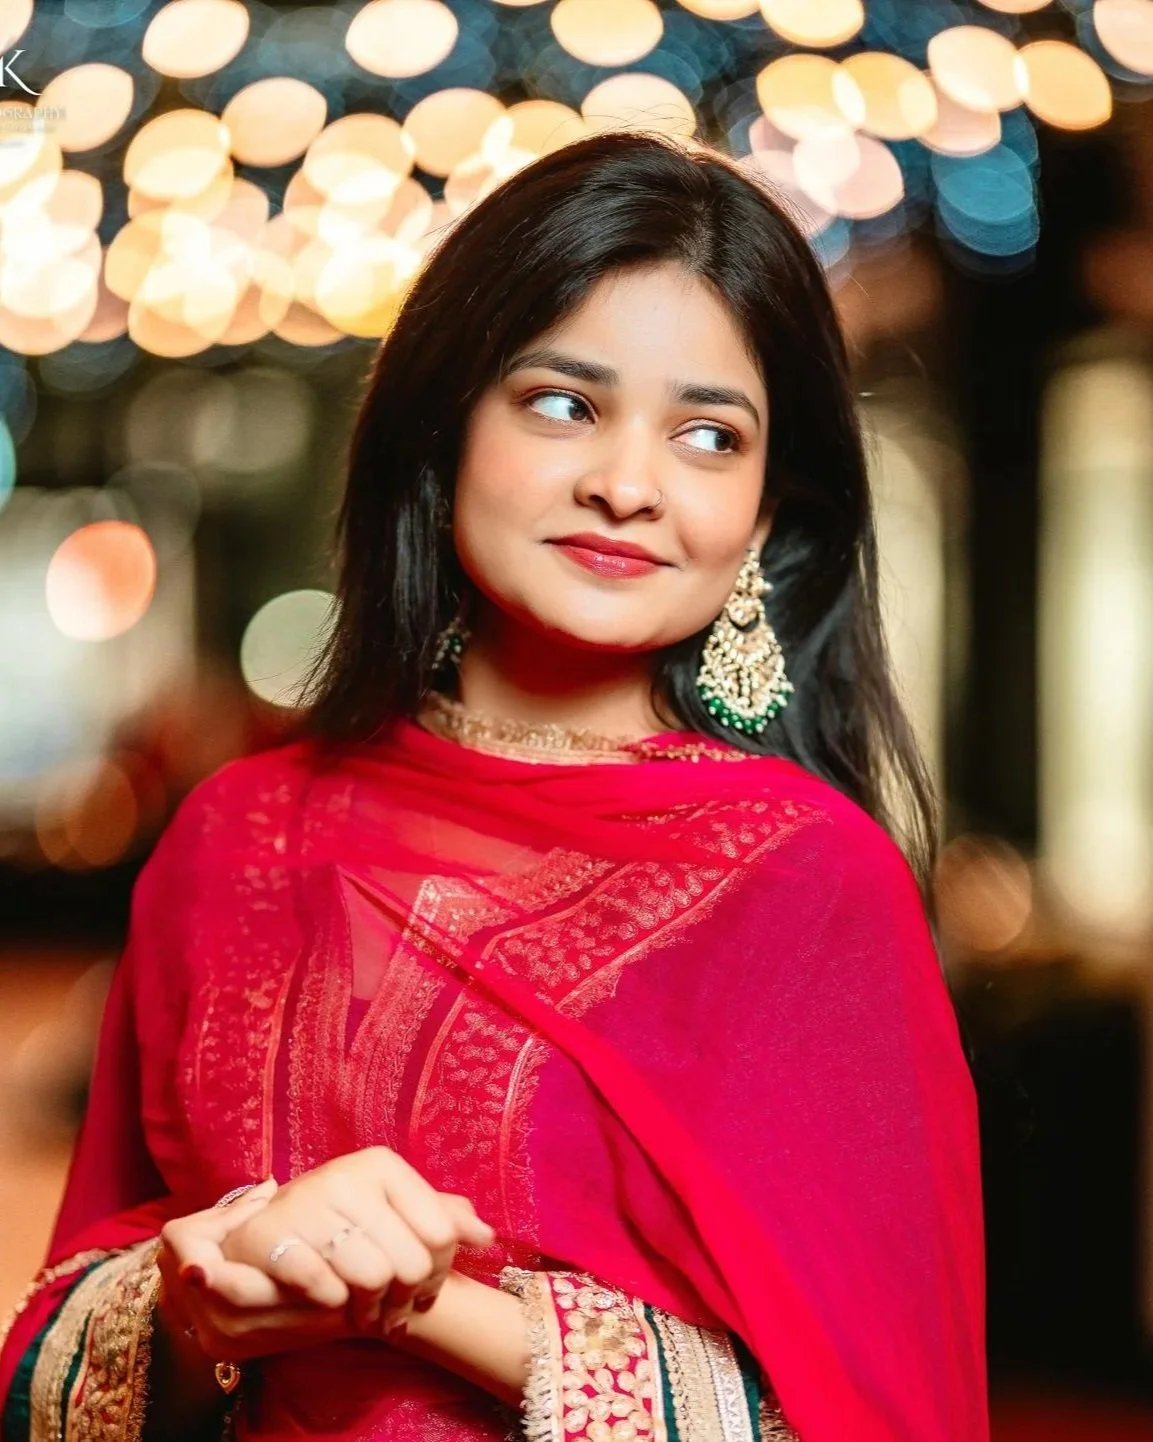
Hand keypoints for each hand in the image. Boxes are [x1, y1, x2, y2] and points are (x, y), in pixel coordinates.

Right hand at [158, 1149, 494, 1361]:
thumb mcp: (392, 1213)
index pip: (442, 1231)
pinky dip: (335, 1305)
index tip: (426, 1285)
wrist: (263, 1235)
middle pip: (412, 1261)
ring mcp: (306, 1203)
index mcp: (381, 1164)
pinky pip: (327, 1288)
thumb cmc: (342, 1226)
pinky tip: (335, 1302)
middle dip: (409, 1297)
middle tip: (396, 1305)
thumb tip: (486, 1235)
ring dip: (374, 1309)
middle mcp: (345, 1174)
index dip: (442, 1271)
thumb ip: (442, 1219)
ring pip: (374, 1278)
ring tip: (367, 1309)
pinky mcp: (271, 1237)